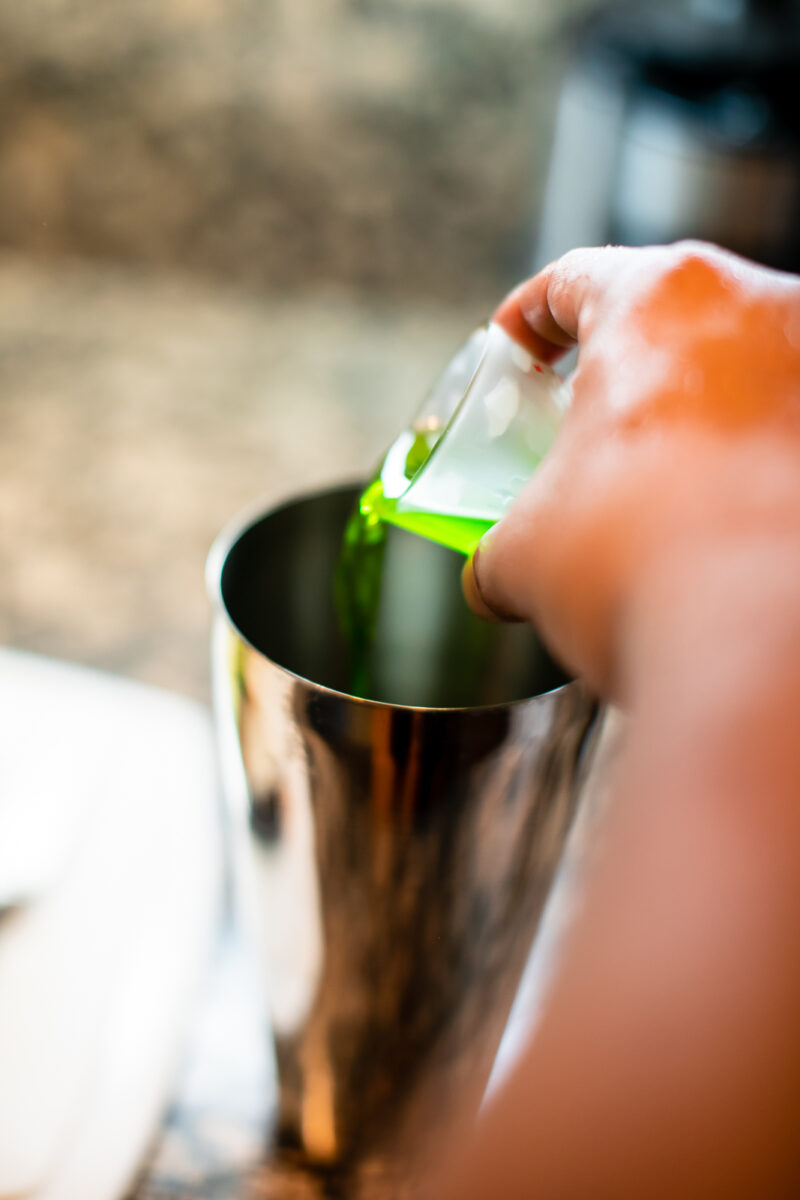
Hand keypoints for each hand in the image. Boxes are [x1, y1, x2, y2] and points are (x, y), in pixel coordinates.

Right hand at [465, 241, 799, 695]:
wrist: (759, 645)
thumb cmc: (635, 565)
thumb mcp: (523, 554)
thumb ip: (500, 544)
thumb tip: (495, 577)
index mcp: (660, 298)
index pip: (575, 280)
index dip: (529, 319)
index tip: (512, 355)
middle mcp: (763, 307)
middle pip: (670, 320)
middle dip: (622, 372)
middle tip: (581, 429)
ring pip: (743, 376)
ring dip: (696, 420)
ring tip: (658, 490)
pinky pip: (783, 434)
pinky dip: (753, 466)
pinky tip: (722, 525)